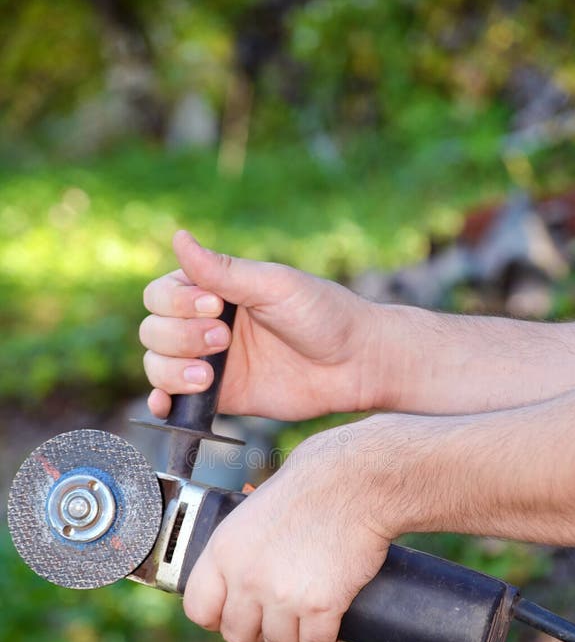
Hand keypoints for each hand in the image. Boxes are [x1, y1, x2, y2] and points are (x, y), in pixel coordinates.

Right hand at [140, 230, 383, 419]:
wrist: (355, 363)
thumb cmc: (322, 314)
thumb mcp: (273, 285)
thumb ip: (223, 270)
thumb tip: (178, 237)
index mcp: (214, 290)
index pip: (161, 295)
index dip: (177, 304)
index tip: (215, 307)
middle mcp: (204, 325)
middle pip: (153, 330)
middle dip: (180, 337)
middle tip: (225, 340)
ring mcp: (210, 362)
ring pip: (157, 364)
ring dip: (171, 370)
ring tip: (209, 377)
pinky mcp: (220, 397)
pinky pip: (175, 401)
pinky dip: (161, 402)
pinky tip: (166, 404)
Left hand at [183, 422, 392, 641]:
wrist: (352, 482)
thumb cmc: (309, 486)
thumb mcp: (254, 510)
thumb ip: (241, 546)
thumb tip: (238, 569)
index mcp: (224, 551)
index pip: (198, 608)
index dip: (216, 618)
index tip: (232, 615)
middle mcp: (246, 577)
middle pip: (237, 634)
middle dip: (258, 630)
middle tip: (278, 616)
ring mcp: (283, 595)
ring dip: (294, 639)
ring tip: (307, 624)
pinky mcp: (321, 607)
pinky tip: (332, 636)